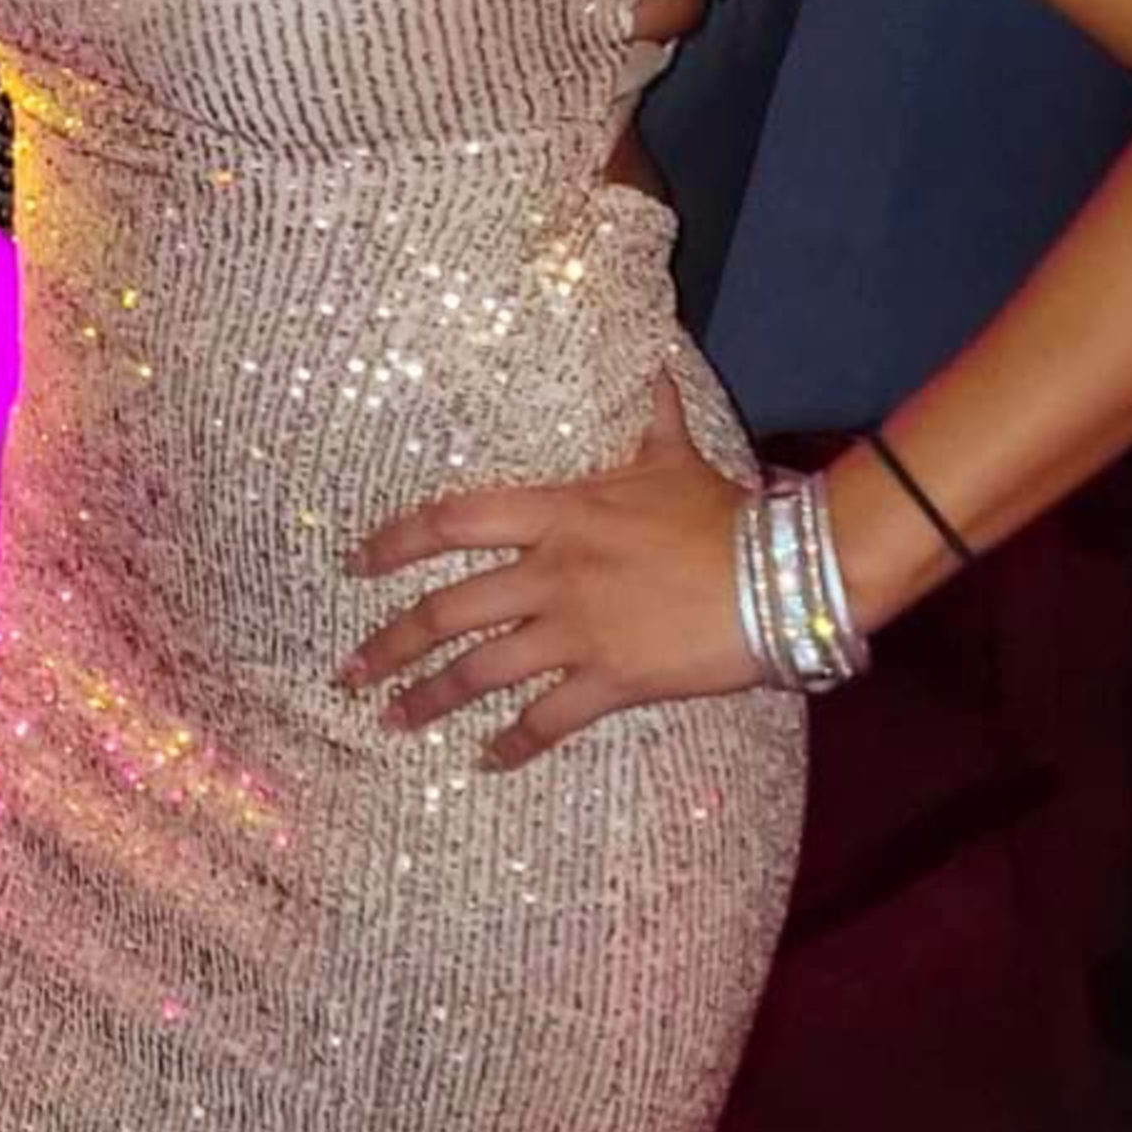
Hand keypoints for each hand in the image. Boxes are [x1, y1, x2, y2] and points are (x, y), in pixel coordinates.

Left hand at [341, 372, 758, 768]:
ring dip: (430, 698)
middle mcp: (552, 572)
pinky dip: (513, 744)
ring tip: (392, 719)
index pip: (451, 522)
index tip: (355, 564)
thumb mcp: (675, 458)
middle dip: (389, 643)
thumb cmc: (724, 513)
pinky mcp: (611, 679)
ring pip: (480, 669)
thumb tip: (657, 369)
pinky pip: (547, 718)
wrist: (782, 571)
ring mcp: (577, 628)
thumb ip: (651, 419)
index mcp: (558, 513)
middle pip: (446, 610)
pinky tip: (487, 762)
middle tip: (348, 670)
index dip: (394, 542)